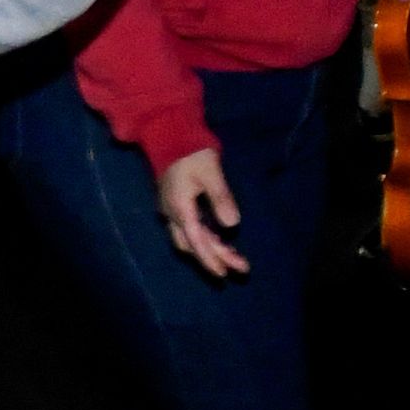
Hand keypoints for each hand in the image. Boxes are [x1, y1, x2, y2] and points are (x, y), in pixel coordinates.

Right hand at [157, 147, 248, 277]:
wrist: (170, 136)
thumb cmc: (192, 153)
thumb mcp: (211, 173)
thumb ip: (221, 198)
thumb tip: (232, 224)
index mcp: (180, 208)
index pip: (197, 241)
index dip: (211, 259)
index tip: (226, 273)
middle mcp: (172, 214)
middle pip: (191, 246)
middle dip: (214, 258)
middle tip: (239, 268)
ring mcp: (171, 211)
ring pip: (188, 240)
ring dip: (209, 250)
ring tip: (233, 257)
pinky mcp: (175, 206)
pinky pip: (188, 230)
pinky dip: (204, 238)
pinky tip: (218, 240)